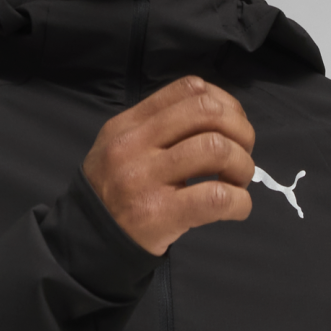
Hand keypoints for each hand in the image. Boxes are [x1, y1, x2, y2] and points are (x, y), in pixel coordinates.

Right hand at [82, 76, 255, 255]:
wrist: (87, 241)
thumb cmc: (113, 194)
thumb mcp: (120, 147)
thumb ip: (159, 127)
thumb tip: (218, 118)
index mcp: (129, 124)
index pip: (188, 89)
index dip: (224, 103)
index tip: (232, 125)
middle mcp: (135, 145)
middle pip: (207, 113)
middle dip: (240, 131)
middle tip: (242, 153)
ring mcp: (146, 179)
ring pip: (216, 149)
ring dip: (242, 165)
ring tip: (237, 182)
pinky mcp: (159, 213)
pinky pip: (216, 197)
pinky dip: (239, 202)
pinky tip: (236, 207)